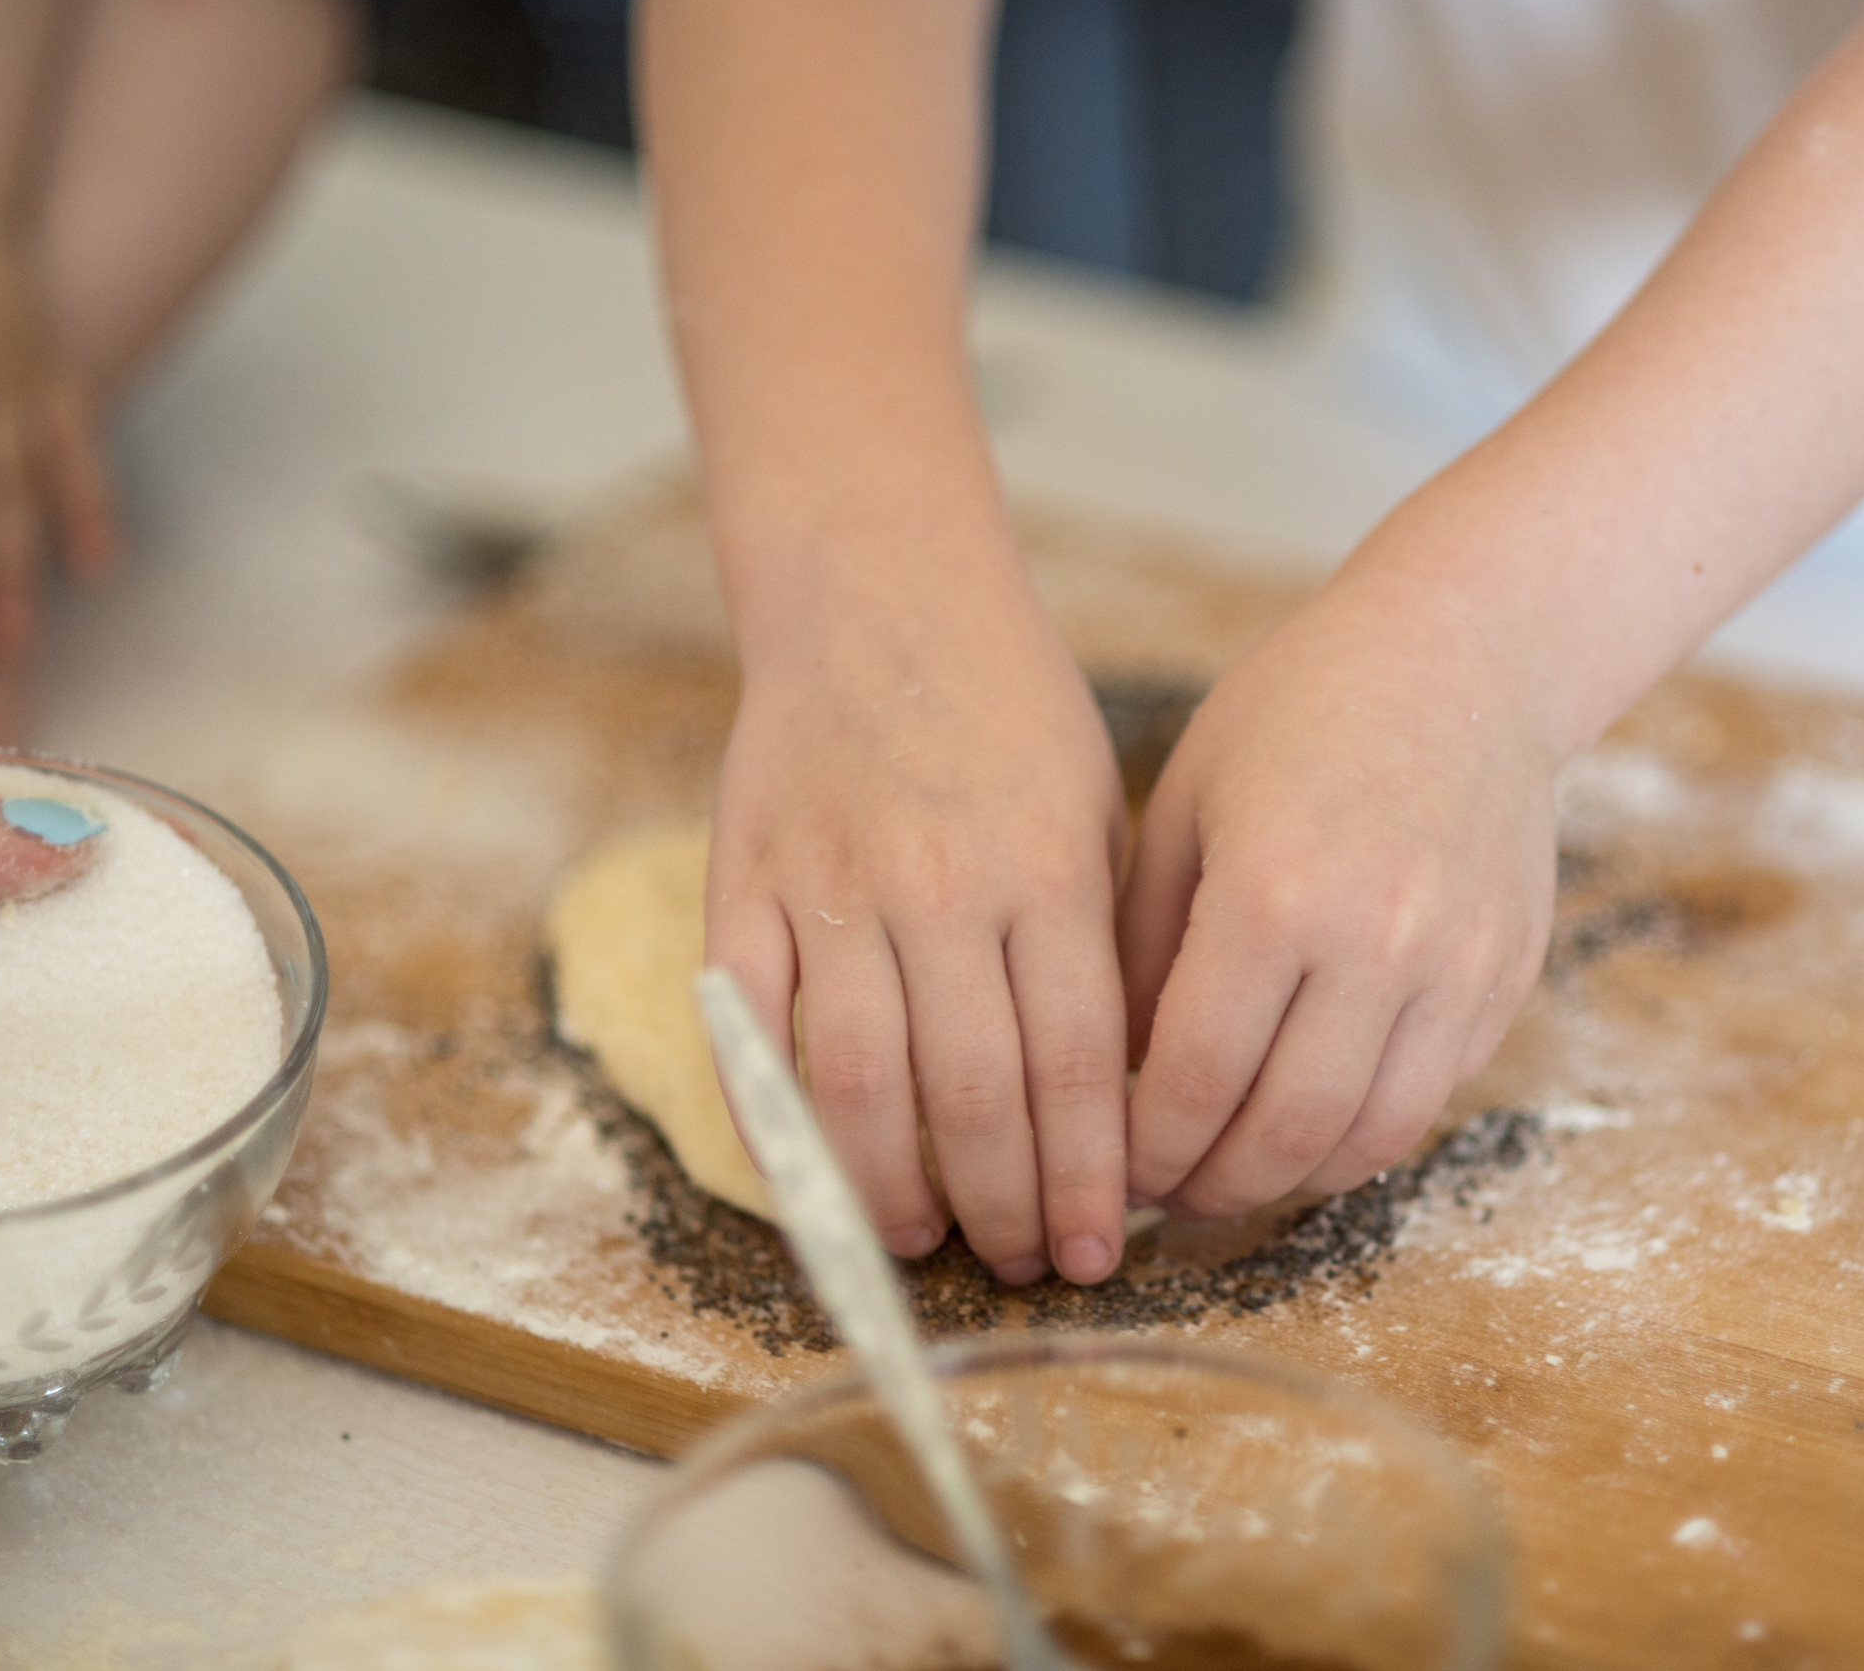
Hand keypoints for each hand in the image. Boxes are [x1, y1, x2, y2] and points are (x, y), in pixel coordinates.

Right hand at [705, 568, 1132, 1285]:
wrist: (879, 599)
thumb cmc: (1010, 715)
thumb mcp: (1093, 814)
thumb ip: (1098, 949)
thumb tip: (1118, 1108)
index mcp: (1045, 871)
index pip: (1079, 1065)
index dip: (1090, 1178)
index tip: (1102, 1251)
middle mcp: (941, 887)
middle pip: (976, 1095)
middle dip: (1006, 1207)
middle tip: (1023, 1263)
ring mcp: (831, 890)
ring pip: (861, 1085)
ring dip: (894, 1190)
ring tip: (922, 1244)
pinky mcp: (745, 888)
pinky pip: (753, 1034)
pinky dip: (780, 1123)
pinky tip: (819, 1181)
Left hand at [1118, 564, 1558, 1216]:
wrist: (1466, 657)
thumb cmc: (1297, 715)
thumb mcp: (1183, 806)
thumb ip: (1141, 945)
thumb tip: (1104, 1076)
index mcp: (1273, 893)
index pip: (1195, 1081)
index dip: (1143, 1151)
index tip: (1107, 1169)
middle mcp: (1376, 943)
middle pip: (1281, 1132)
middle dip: (1208, 1186)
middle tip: (1161, 1195)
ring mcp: (1456, 969)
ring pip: (1366, 1140)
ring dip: (1286, 1180)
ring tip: (1228, 1175)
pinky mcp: (1505, 981)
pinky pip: (1425, 1102)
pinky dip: (1356, 1138)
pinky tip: (1302, 1125)